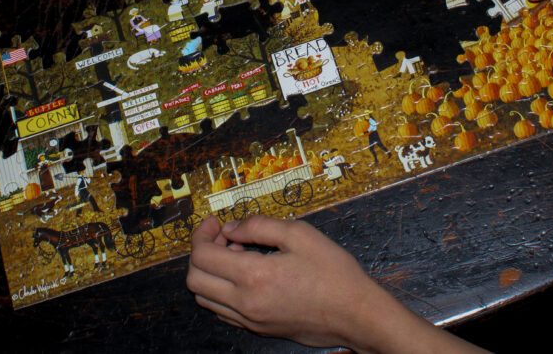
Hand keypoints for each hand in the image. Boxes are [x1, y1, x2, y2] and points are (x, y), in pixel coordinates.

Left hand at [186, 215, 483, 352]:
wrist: (357, 315)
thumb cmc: (334, 274)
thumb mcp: (300, 235)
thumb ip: (260, 226)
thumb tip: (232, 227)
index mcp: (254, 276)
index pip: (202, 256)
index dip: (202, 234)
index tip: (216, 223)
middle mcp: (245, 303)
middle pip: (195, 279)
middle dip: (201, 252)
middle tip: (223, 237)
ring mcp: (250, 320)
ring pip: (204, 299)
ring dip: (210, 273)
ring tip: (237, 254)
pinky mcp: (258, 329)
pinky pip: (222, 311)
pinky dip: (222, 290)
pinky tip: (246, 275)